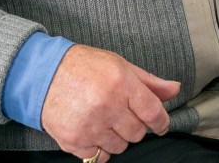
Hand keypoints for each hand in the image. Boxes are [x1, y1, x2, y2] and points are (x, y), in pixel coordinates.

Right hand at [40, 45, 179, 160]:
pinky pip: (99, 157)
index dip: (162, 122)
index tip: (160, 125)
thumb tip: (175, 89)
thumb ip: (149, 82)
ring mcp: (90, 125)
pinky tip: (94, 131)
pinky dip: (100, 148)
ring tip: (105, 120)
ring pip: (120, 147)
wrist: (43, 75)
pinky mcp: (74, 141)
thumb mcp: (120, 66)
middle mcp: (107, 105)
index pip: (153, 113)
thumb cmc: (85, 67)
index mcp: (121, 83)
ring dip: (117, 137)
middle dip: (134, 125)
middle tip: (122, 113)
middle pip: (138, 133)